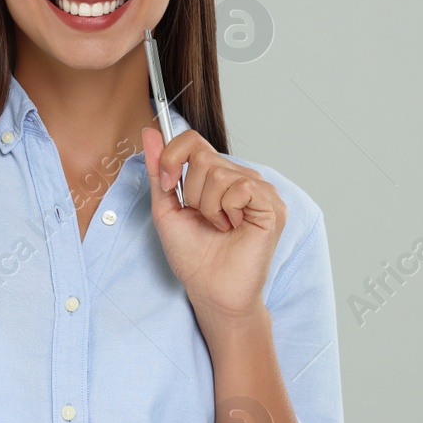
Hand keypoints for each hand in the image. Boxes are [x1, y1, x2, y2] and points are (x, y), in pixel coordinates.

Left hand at [141, 126, 286, 324]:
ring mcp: (259, 189)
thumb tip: (150, 132)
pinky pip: (240, 187)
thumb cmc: (193, 256)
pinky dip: (227, 210)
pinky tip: (234, 228)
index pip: (192, 140)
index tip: (168, 186)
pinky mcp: (271, 205)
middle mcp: (240, 177)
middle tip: (203, 219)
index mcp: (217, 176)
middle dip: (191, 193)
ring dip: (208, 207)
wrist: (211, 290)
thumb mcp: (166, 208)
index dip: (173, 157)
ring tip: (219, 227)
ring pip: (219, 173)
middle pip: (202, 156)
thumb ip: (159, 171)